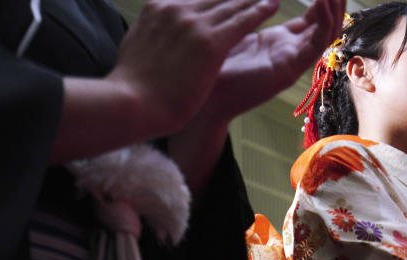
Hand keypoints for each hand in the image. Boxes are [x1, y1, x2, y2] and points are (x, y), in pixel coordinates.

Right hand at [107, 0, 280, 135]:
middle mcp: (177, 10)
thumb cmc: (134, 87)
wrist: (133, 103)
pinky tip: (274, 6)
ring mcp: (194, 25)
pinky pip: (242, 22)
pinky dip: (260, 11)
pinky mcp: (210, 43)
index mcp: (159, 9)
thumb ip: (151, 33)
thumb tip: (152, 32)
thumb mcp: (136, 46)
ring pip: (232, 5)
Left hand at [198, 0, 345, 124]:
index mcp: (281, 42)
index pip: (313, 20)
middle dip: (335, 6)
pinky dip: (323, 24)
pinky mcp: (290, 70)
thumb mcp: (238, 30)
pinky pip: (316, 45)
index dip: (323, 3)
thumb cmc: (216, 65)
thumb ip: (252, 14)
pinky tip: (323, 5)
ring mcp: (293, 62)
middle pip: (325, 27)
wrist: (208, 94)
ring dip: (334, 11)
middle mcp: (292, 52)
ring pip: (326, 35)